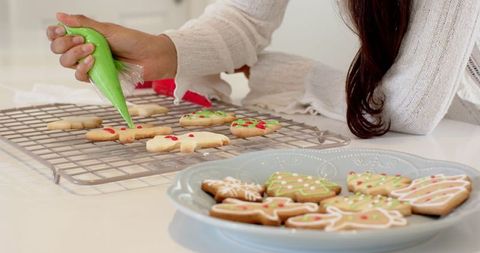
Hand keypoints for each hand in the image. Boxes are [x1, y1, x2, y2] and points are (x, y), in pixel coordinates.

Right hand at [47, 12, 176, 81]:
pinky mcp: (97, 76)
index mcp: (85, 35)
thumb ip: (84, 24)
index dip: (55, 33)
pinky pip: (80, 76)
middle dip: (65, 44)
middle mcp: (84, 49)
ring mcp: (90, 63)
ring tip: (92, 50)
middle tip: (82, 39)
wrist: (151, 57)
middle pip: (58, 49)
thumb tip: (60, 15)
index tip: (61, 30)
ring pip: (66, 63)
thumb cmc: (133, 41)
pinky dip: (83, 68)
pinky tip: (93, 61)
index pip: (59, 34)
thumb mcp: (108, 29)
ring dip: (75, 55)